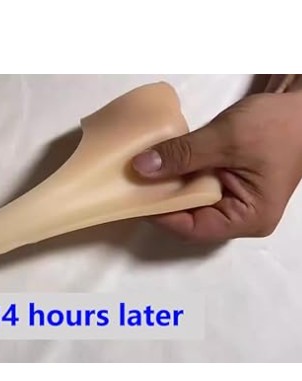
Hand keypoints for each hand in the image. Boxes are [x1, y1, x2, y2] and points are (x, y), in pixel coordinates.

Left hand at [132, 91, 301, 241]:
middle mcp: (239, 216)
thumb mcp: (226, 138)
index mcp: (248, 218)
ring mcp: (234, 200)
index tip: (134, 199)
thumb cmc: (277, 125)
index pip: (194, 229)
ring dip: (168, 187)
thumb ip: (183, 154)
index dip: (161, 216)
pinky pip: (197, 186)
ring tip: (140, 176)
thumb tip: (140, 168)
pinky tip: (160, 165)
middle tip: (131, 187)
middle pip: (190, 218)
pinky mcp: (228, 183)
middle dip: (161, 202)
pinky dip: (179, 176)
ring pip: (191, 202)